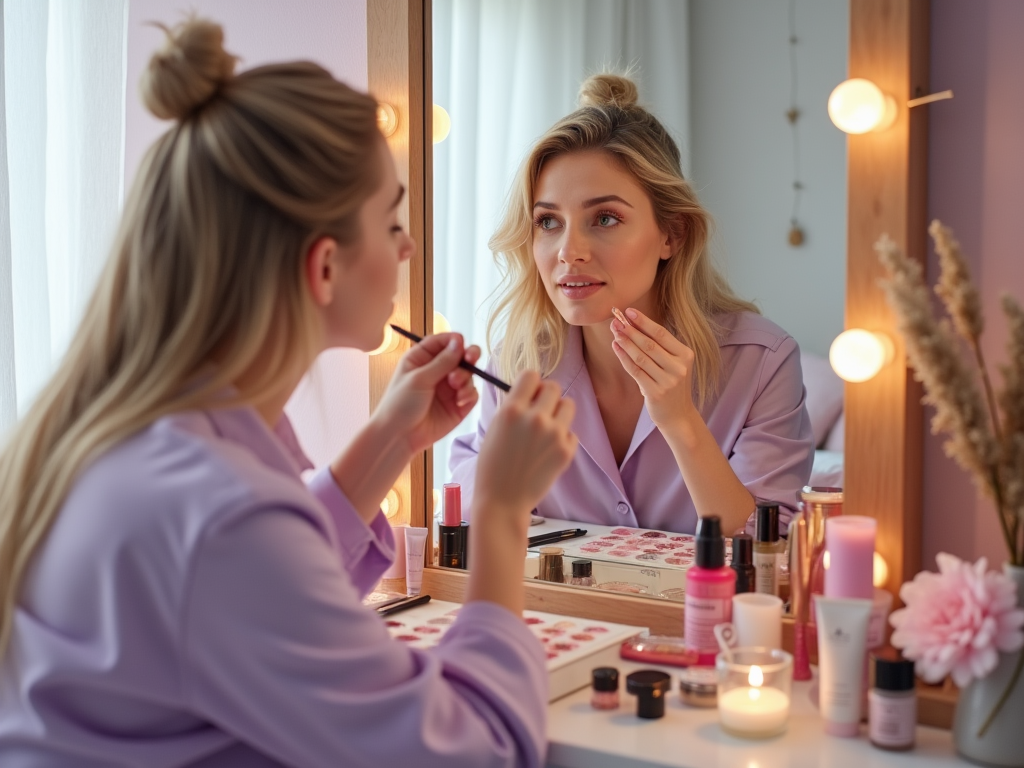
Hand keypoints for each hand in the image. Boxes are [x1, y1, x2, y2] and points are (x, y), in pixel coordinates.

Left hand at [374, 333, 480, 453]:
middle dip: (468, 356)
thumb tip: (459, 342)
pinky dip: (469, 394)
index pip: (443, 342)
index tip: (461, 343)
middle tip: (470, 358)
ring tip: (455, 386)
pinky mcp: (458, 405)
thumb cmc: (400, 404)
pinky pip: (471, 394)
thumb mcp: (419, 378)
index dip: (454, 340)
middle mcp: (437, 371)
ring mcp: (449, 388)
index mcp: (422, 359)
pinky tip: (460, 400)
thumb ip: (442, 361)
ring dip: (466, 377)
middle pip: (460, 356)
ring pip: (468, 374)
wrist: (399, 436)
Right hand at [473, 371, 576, 525]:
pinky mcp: (566, 451)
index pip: (531, 375)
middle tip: (540, 411)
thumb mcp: (495, 428)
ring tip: (546, 430)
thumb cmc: (493, 465)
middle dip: (547, 396)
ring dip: (559, 413)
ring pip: (568, 405)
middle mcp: (534, 418)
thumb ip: (513, 407)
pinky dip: (562, 439)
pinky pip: (571, 432)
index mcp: (511, 410)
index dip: (531, 384)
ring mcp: (553, 434)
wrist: (502, 501)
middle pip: (553, 387)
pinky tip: (547, 452)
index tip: (529, 393)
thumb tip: (531, 390)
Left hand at [610, 308, 698, 428]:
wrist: (678, 415)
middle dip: (631, 330)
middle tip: (616, 320)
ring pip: (641, 357)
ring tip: (614, 332)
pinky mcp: (655, 392)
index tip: (629, 311)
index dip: (644, 321)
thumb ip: (660, 346)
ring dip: (625, 342)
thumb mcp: (674, 363)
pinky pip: (635, 371)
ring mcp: (668, 381)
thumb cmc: (672, 384)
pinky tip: (616, 347)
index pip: (662, 334)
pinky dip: (624, 358)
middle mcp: (679, 367)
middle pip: (650, 344)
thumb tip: (634, 324)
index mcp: (686, 355)